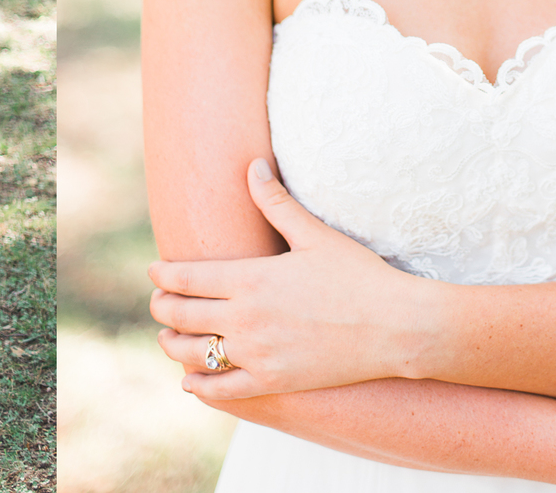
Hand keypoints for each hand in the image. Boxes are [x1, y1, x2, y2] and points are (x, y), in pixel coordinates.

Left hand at [149, 157, 436, 397]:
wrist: (399, 327)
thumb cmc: (360, 276)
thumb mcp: (315, 235)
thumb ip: (276, 202)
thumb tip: (253, 165)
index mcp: (251, 278)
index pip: (185, 278)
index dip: (162, 275)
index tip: (155, 272)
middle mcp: (246, 317)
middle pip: (180, 314)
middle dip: (161, 307)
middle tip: (157, 303)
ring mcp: (258, 353)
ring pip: (194, 353)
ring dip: (173, 344)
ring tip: (169, 338)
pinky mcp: (274, 382)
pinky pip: (223, 390)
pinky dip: (199, 386)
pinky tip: (190, 381)